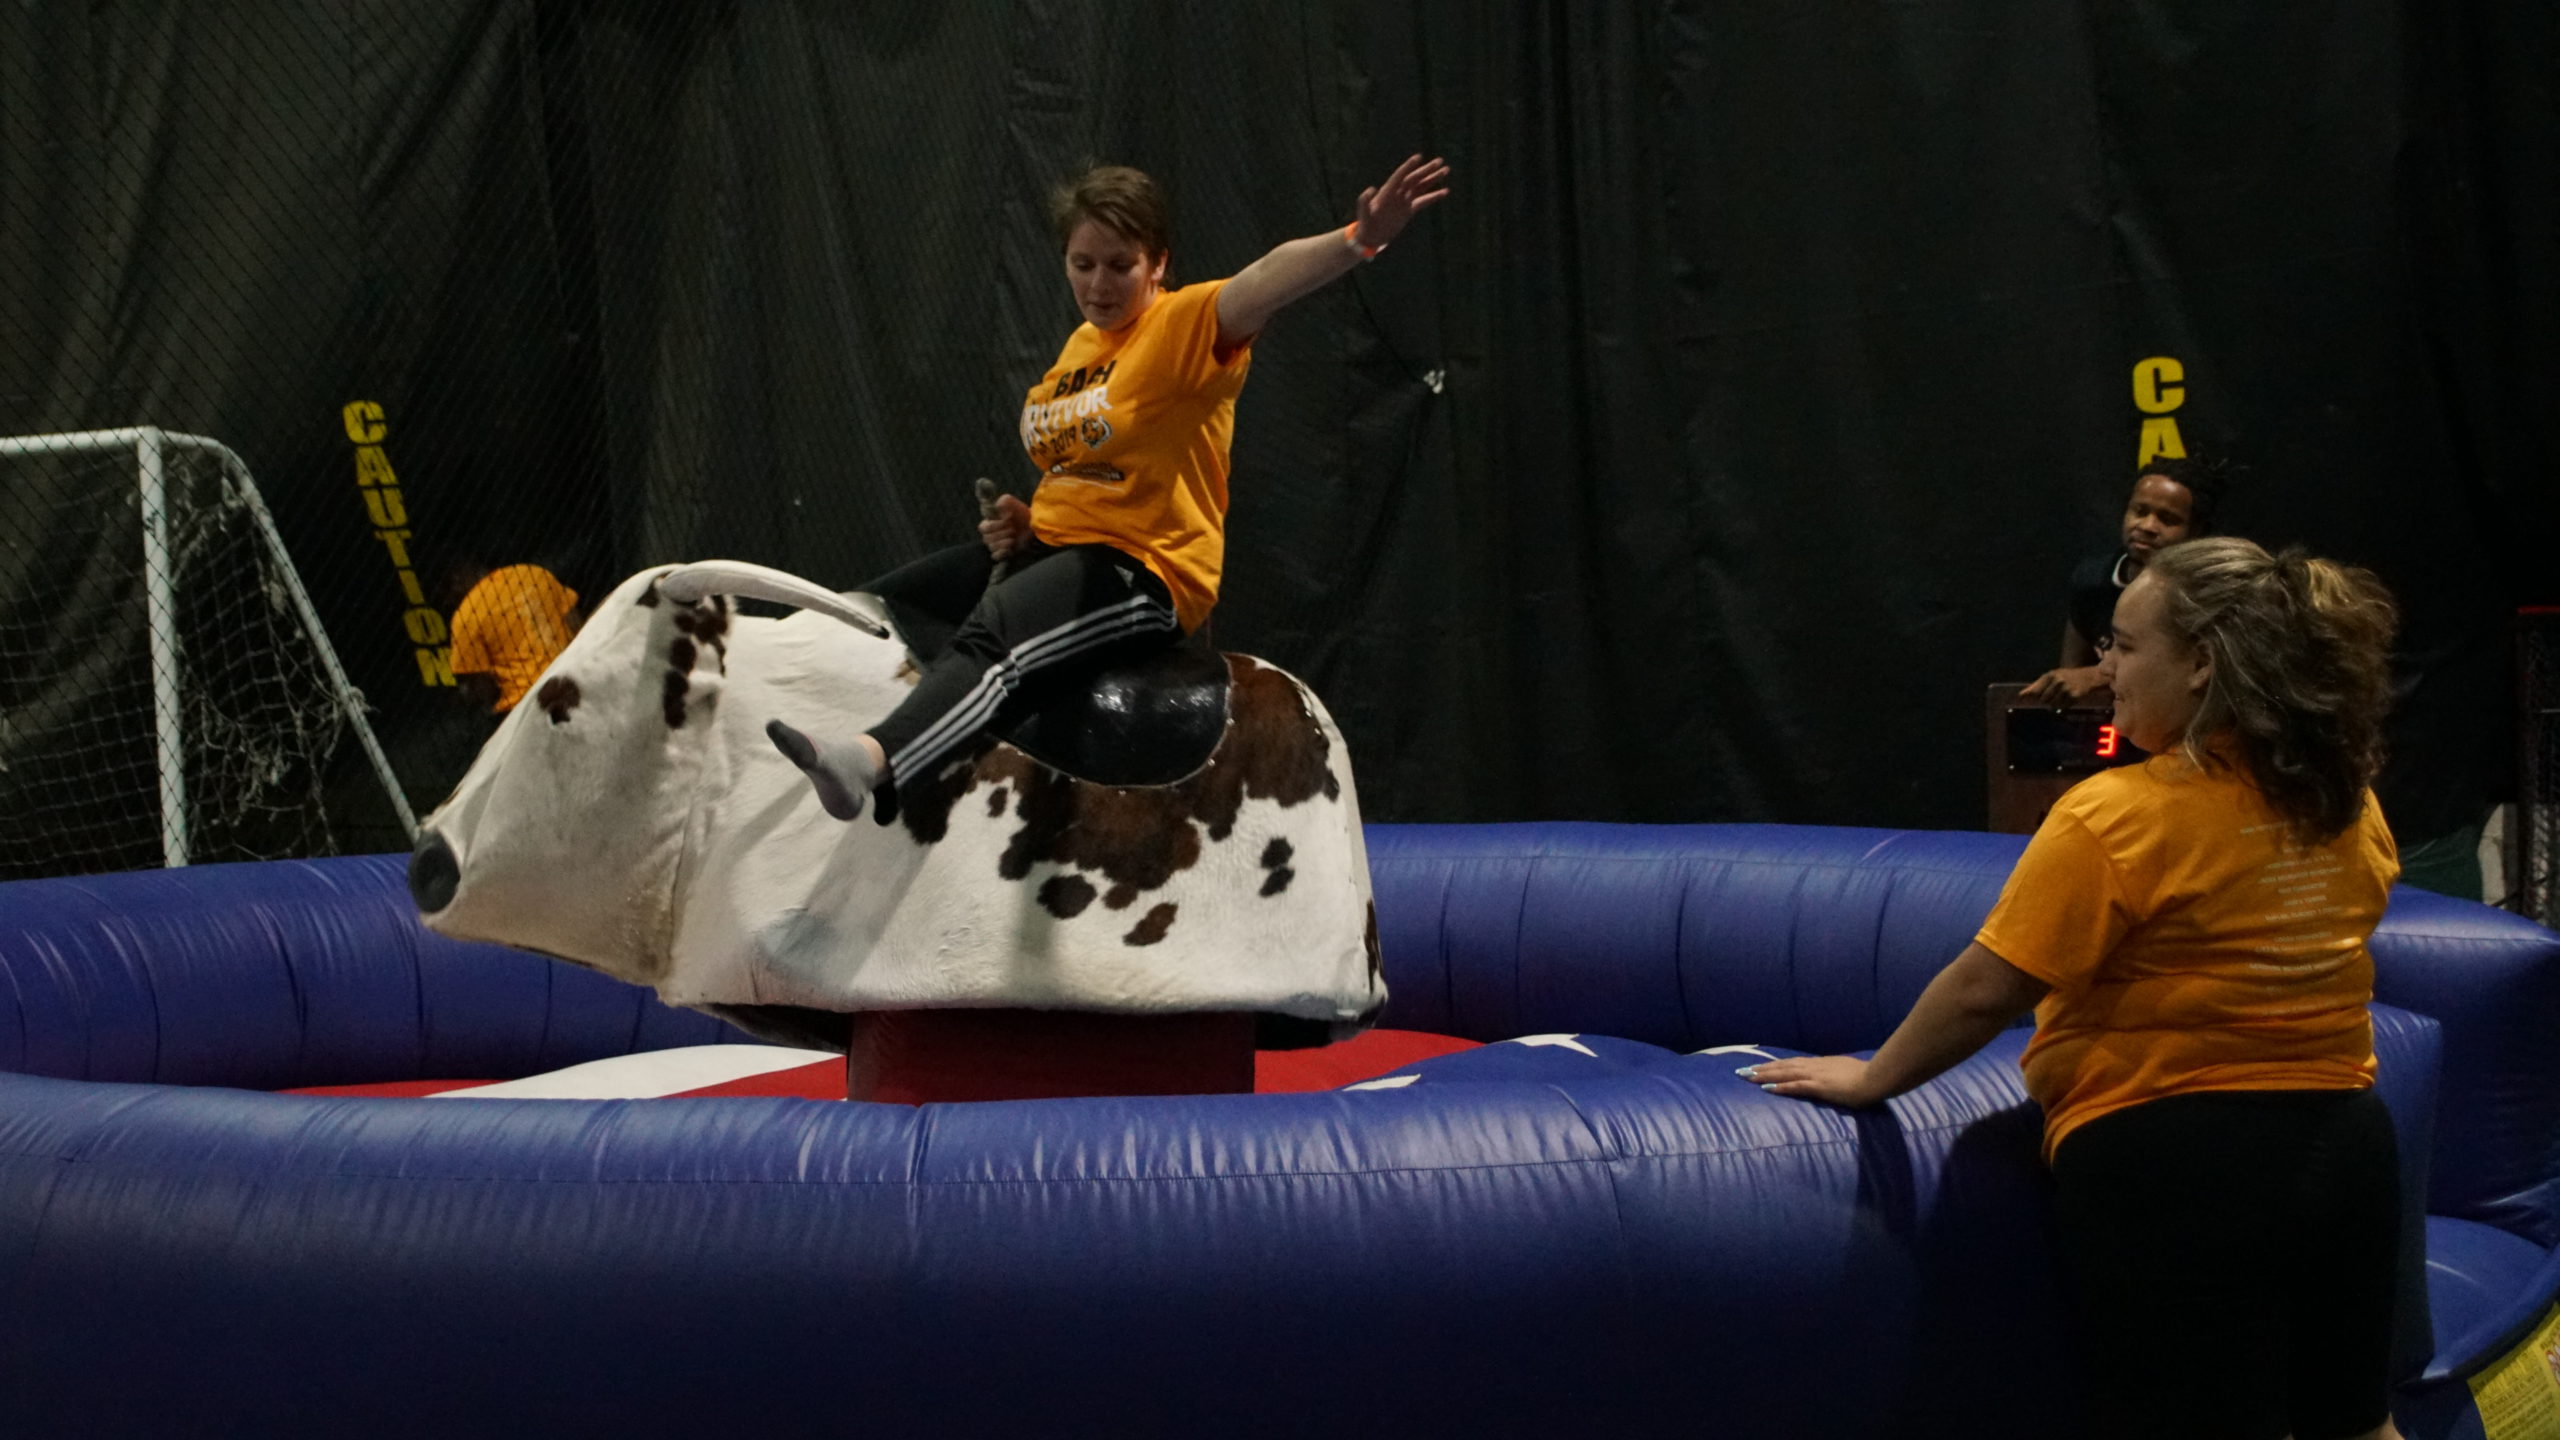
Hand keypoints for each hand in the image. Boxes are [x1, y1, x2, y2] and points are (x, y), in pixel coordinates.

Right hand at [978, 492, 1029, 559]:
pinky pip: (995, 556)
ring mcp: (997, 544)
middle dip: (1001, 534)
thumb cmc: (1021, 513)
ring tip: (1013, 538)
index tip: (1008, 520)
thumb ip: (1003, 501)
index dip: (994, 525)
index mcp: (990, 523)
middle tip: (1013, 530)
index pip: (983, 528)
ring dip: (1003, 543)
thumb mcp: (1012, 502)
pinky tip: (1010, 548)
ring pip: (991, 547)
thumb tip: (997, 507)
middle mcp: (991, 534)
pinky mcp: (1004, 553)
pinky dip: (1002, 553)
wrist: (1034, 525)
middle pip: (987, 538)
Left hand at [1351, 154, 1452, 251]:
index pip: (1399, 176)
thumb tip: (1370, 189)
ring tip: (1446, 170)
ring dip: (1433, 179)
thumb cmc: (1365, 226)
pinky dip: (1434, 196)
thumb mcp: (1364, 214)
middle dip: (1426, 170)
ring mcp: (1404, 201)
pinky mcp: (1409, 210)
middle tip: (1439, 161)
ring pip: (1421, 187)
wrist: (1371, 238)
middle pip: (1414, 179)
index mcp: (1387, 192)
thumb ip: (1365, 201)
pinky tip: (1445, 191)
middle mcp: (1396, 194)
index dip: (1408, 167)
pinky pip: (1424, 201)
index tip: (1418, 157)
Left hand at [1737, 1055, 1887, 1107]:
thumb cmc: (1866, 1078)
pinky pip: (1797, 1086)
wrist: (1877, 1079)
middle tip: (1742, 1072)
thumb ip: (1834, 1076)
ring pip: (1785, 1073)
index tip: (1758, 1067)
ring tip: (1747, 1077)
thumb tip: (1828, 1079)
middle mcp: (1815, 1066)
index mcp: (1820, 1064)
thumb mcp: (1845, 1073)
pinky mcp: (1820, 1086)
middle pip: (1783, 1066)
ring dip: (1765, 1075)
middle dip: (1761, 1068)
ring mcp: (1817, 1075)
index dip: (1774, 1065)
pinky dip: (1781, 1086)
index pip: (1792, 1063)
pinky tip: (1767, 1088)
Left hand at [2018, 666, 2110, 706]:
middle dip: (2047, 699)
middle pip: (2043, 700)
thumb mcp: (2050, 677)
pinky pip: (2063, 707)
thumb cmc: (2065, 677)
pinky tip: (2069, 698)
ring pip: (2053, 705)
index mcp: (2050, 675)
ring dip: (2056, 703)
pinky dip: (2065, 705)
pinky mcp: (2074, 696)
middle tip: (2054, 694)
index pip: (2035, 691)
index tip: (2025, 699)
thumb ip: (2035, 686)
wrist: (2088, 677)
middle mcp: (2058, 681)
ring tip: (2062, 695)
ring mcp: (2066, 688)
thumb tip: (2020, 696)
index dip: (2032, 696)